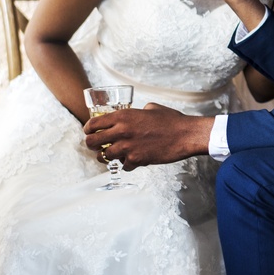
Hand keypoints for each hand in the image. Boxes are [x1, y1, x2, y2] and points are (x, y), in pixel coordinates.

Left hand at [83, 103, 213, 170]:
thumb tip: (133, 114)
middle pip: (91, 142)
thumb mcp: (151, 108)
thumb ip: (136, 112)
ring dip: (108, 157)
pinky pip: (123, 166)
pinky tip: (134, 159)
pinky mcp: (136, 160)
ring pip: (104, 157)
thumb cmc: (171, 120)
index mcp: (123, 116)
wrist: (185, 134)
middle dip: (92, 146)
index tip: (89, 133)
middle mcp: (121, 131)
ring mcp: (127, 147)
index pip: (93, 124)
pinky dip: (127, 164)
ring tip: (115, 155)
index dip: (88, 130)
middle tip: (97, 147)